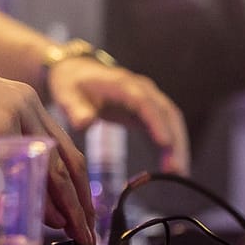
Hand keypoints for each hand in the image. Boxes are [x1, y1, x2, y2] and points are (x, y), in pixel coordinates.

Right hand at [0, 48, 96, 244]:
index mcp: (15, 99)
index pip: (57, 145)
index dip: (69, 181)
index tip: (75, 209)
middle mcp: (24, 102)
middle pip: (68, 157)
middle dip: (80, 198)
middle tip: (87, 230)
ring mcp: (16, 111)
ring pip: (59, 166)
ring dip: (73, 205)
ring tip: (80, 234)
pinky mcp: (2, 123)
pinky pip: (34, 168)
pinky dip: (50, 199)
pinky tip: (55, 221)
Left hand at [48, 57, 191, 173]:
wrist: (77, 72)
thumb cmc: (72, 84)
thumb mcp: (66, 94)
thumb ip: (75, 108)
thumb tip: (85, 123)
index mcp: (121, 83)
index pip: (143, 101)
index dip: (155, 120)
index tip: (165, 143)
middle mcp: (141, 88)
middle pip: (165, 112)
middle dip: (175, 139)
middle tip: (176, 169)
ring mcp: (149, 97)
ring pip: (172, 119)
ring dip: (178, 144)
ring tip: (178, 172)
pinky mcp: (150, 109)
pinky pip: (168, 125)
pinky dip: (173, 145)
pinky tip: (171, 167)